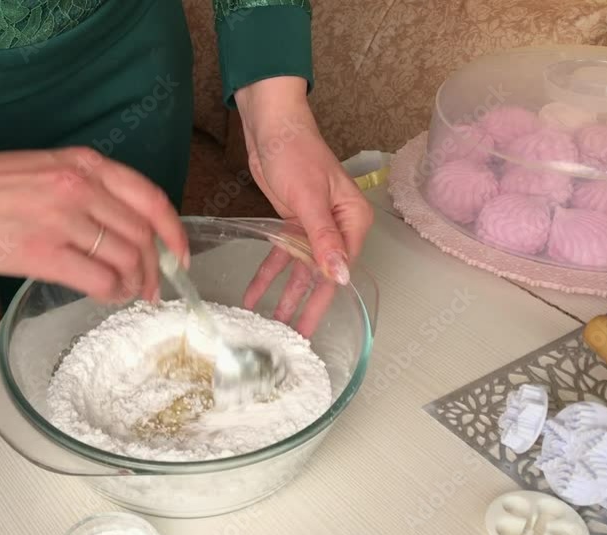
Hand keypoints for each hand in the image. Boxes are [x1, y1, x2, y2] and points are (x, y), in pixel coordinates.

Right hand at [0, 124, 188, 302]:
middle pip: (143, 234)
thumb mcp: (46, 169)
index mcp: (84, 164)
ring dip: (136, 284)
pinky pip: (98, 279)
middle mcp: (81, 187)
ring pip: (126, 258)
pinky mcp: (42, 251)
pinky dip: (112, 292)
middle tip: (155, 287)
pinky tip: (108, 296)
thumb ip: (85, 191)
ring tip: (132, 295)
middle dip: (157, 267)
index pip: (150, 199)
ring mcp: (63, 219)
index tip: (179, 254)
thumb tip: (118, 232)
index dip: (174, 232)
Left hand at [235, 77, 373, 334]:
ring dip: (286, 295)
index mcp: (352, 221)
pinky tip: (254, 294)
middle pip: (321, 274)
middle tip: (295, 336)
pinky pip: (282, 255)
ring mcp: (314, 226)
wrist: (271, 125)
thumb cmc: (296, 153)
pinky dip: (268, 274)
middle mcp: (337, 227)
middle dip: (306, 305)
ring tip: (273, 324)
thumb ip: (322, 240)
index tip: (311, 325)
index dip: (325, 299)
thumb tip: (339, 277)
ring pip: (300, 269)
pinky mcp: (292, 223)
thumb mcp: (309, 198)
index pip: (340, 268)